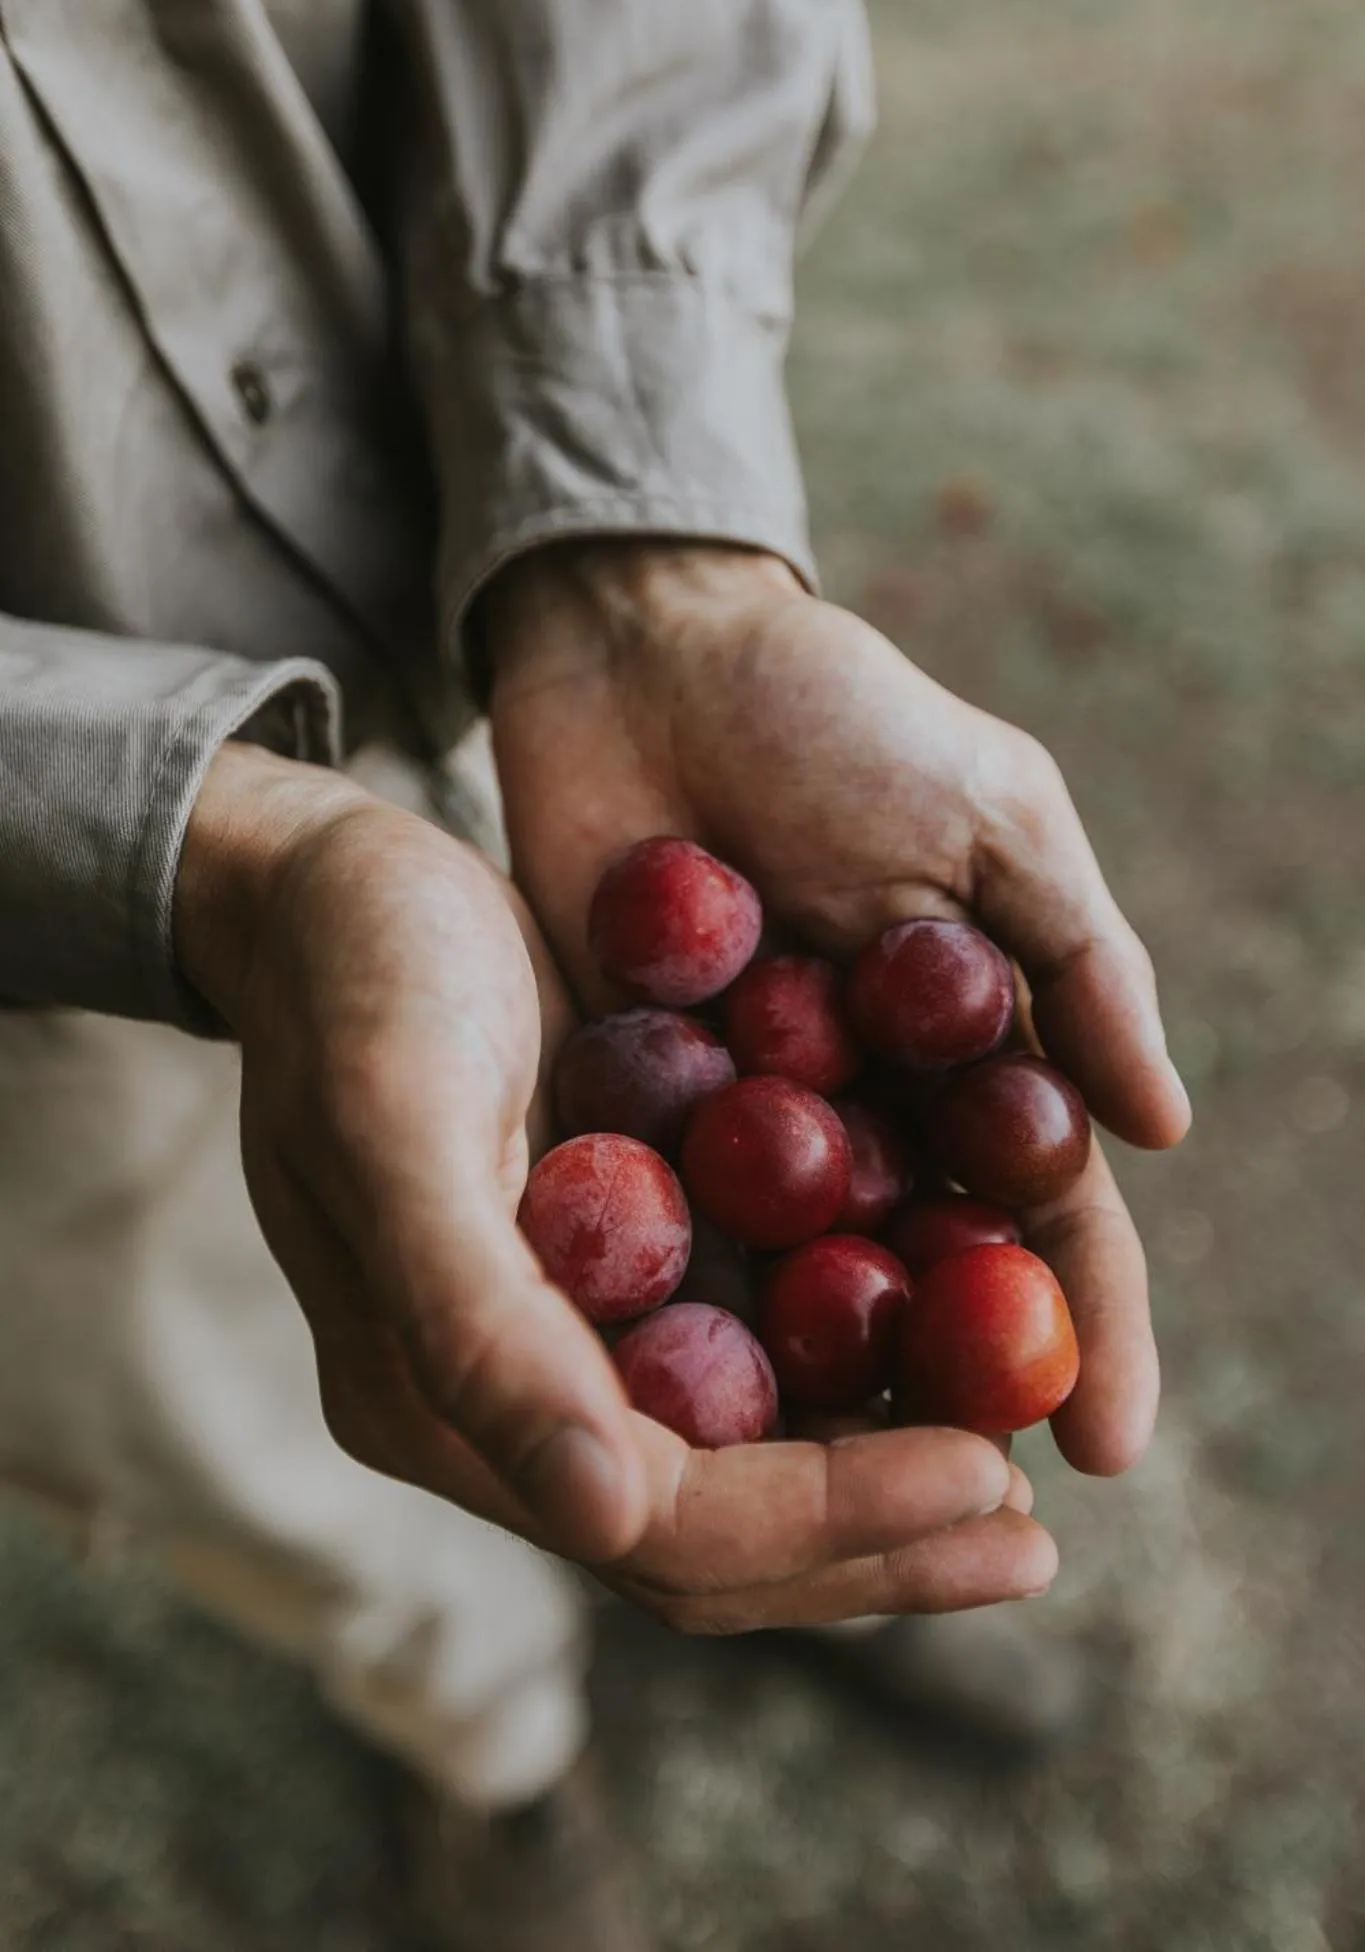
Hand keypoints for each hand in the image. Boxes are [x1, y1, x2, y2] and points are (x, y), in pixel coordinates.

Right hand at [175, 741, 1043, 1632]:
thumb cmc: (354, 981)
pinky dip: (853, 1363)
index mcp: (440, 1401)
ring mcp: (570, 1337)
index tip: (986, 1473)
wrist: (330, 886)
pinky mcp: (618, 1264)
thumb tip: (604, 1517)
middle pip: (717, 1533)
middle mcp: (512, 1400)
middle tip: (1032, 1529)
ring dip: (882, 1474)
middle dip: (879, 1540)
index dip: (826, 1522)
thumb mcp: (396, 1123)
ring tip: (1022, 1455)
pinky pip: (751, 1349)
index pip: (660, 1524)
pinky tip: (955, 1333)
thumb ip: (476, 1323)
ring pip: (746, 1462)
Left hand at [487, 541, 1191, 1482]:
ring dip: (815, 1383)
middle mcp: (868, 1105)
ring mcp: (749, 1114)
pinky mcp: (636, 1099)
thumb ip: (1079, 961)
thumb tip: (1165, 1129)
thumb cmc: (834, 716)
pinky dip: (678, 1302)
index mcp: (971, 1047)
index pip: (1046, 1214)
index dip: (1086, 1332)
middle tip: (957, 1521)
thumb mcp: (990, 818)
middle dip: (947, 1395)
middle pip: (923, 1278)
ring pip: (796, 1279)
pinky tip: (671, 1400)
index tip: (1105, 1451)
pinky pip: (665, 1221)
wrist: (644, 649)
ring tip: (811, 1505)